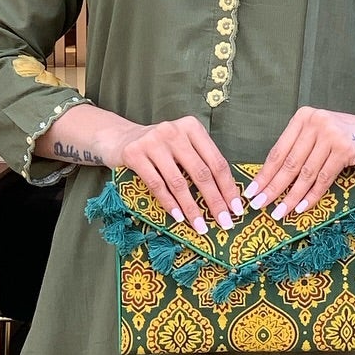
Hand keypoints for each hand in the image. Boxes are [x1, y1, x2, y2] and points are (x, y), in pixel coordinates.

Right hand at [83, 108, 242, 231]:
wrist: (117, 137)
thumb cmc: (157, 148)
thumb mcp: (181, 146)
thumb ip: (200, 161)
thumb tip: (226, 196)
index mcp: (192, 127)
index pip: (216, 161)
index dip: (228, 187)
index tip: (237, 209)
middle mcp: (174, 131)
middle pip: (201, 173)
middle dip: (215, 201)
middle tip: (225, 223)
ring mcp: (153, 142)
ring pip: (179, 182)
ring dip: (192, 209)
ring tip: (201, 227)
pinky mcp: (134, 154)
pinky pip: (156, 185)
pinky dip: (169, 204)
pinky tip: (178, 218)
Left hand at [246, 107, 354, 220]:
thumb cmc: (347, 138)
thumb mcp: (320, 137)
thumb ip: (300, 149)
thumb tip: (272, 178)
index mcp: (303, 117)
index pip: (279, 150)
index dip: (264, 173)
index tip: (251, 191)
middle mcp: (315, 122)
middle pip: (289, 162)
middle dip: (272, 187)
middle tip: (259, 205)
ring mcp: (331, 134)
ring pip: (305, 173)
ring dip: (290, 196)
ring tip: (279, 213)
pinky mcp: (345, 148)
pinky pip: (323, 178)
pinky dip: (311, 196)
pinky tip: (300, 208)